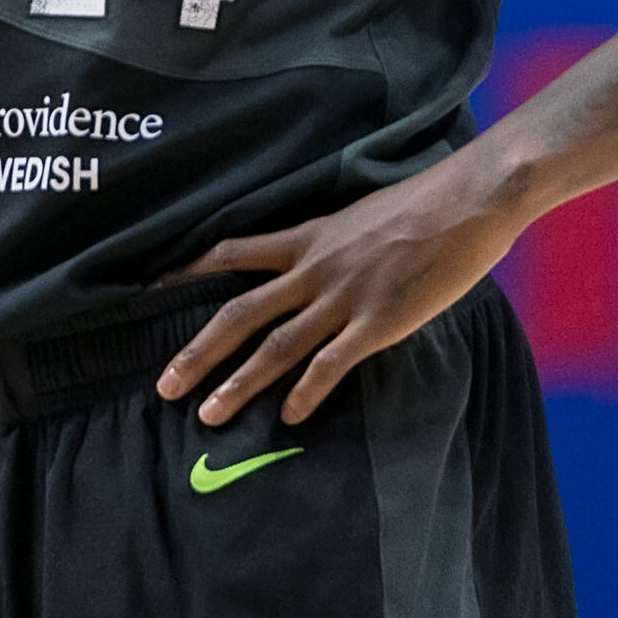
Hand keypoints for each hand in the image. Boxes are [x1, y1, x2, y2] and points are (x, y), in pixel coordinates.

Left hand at [155, 153, 521, 426]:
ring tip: (207, 415)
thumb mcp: (360, 215)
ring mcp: (343, 297)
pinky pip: (331, 363)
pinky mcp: (378, 323)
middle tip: (163, 386)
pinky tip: (288, 417)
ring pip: (275, 346)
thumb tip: (317, 261)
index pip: (230, 252)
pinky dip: (306, 392)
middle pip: (239, 312)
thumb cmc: (423, 203)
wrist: (467, 200)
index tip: (150, 293)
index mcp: (307, 236)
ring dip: (238, 384)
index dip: (187, 273)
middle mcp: (313, 268)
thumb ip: (333, 242)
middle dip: (197, 352)